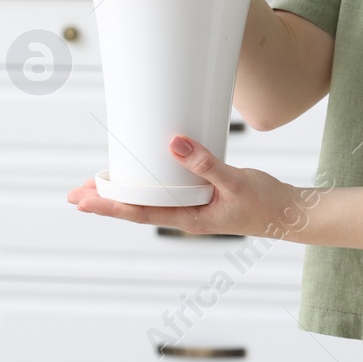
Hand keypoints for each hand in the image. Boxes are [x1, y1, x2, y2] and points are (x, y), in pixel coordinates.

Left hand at [66, 135, 313, 240]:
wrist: (290, 213)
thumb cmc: (266, 203)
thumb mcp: (236, 181)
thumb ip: (206, 163)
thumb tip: (174, 144)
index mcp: (189, 217)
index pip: (138, 212)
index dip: (108, 206)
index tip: (81, 200)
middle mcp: (185, 214)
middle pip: (134, 208)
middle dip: (104, 200)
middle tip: (73, 193)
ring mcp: (192, 206)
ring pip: (147, 200)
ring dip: (121, 193)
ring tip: (96, 185)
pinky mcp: (201, 196)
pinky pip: (164, 191)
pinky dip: (145, 184)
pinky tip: (139, 175)